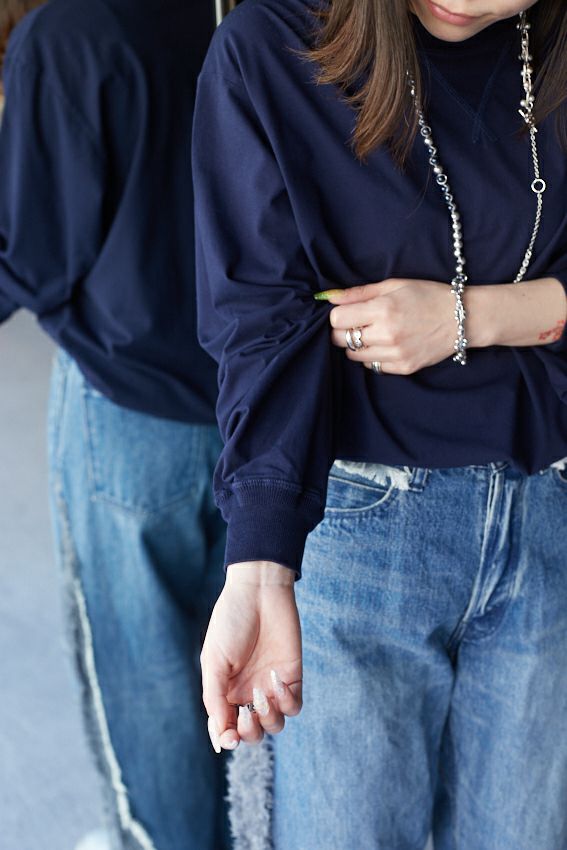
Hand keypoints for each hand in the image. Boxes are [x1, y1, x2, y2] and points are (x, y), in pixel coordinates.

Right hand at [201, 561, 301, 751]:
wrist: (259, 591)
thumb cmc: (231, 621)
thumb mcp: (214, 660)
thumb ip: (216, 698)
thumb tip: (220, 736)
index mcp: (225, 690)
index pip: (225, 727)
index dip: (227, 739)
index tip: (229, 739)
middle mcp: (248, 692)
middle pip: (252, 733)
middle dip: (249, 733)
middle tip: (246, 717)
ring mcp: (271, 686)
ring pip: (274, 724)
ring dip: (268, 718)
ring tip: (263, 694)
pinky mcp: (292, 676)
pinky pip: (294, 705)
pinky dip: (287, 701)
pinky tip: (276, 680)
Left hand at [326, 279, 455, 374]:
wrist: (463, 318)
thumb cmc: (428, 296)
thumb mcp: (394, 285)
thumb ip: (359, 293)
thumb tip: (330, 297)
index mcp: (382, 309)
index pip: (337, 320)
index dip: (339, 315)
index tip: (349, 312)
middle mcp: (386, 334)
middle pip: (341, 340)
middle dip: (344, 331)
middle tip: (359, 323)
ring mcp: (395, 354)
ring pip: (354, 356)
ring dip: (358, 345)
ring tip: (375, 333)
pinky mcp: (403, 368)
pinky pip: (372, 366)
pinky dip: (374, 356)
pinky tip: (387, 344)